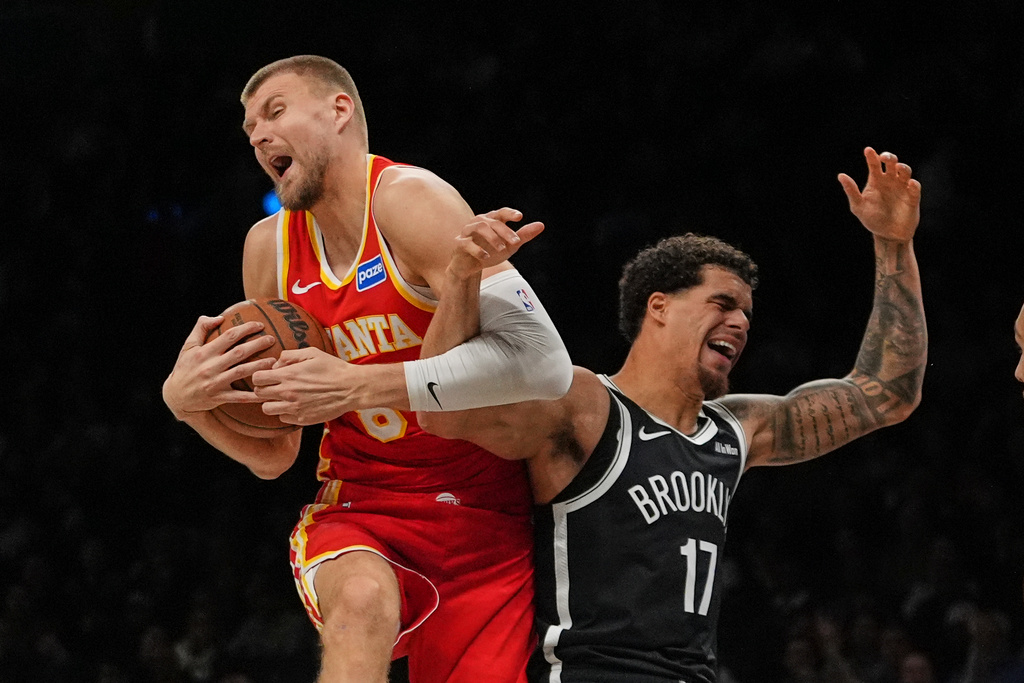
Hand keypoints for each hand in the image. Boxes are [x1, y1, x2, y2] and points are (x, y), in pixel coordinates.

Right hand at [162, 316, 276, 418]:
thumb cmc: (184, 368)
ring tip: (274, 362)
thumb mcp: (188, 346)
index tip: (260, 325)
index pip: (229, 336)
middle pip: (239, 353)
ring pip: (241, 373)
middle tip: (271, 340)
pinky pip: (239, 397)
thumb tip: (219, 317)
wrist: (175, 396)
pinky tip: (266, 391)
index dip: (246, 329)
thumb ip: (201, 328)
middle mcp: (210, 366)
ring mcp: (215, 382)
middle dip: (257, 345)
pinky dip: (253, 396)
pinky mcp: (218, 397)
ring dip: (259, 366)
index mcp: (204, 352)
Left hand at [251, 347, 361, 424]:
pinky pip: (283, 418)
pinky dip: (286, 412)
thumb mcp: (312, 353)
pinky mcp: (302, 419)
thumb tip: (276, 363)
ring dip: (272, 403)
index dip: (260, 376)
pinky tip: (295, 405)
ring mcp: (294, 408)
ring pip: (267, 409)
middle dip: (263, 389)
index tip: (267, 375)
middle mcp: (287, 392)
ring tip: (282, 398)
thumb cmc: (333, 368)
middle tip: (273, 387)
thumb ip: (290, 355)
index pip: (257, 378)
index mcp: (288, 375)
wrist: (351, 388)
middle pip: (258, 394)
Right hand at [447, 207, 543, 278]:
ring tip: (502, 249)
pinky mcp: (459, 243)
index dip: (509, 213)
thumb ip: (523, 235)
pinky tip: (486, 256)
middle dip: (505, 231)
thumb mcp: (510, 246)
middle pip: (493, 221)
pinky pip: (467, 243)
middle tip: (516, 242)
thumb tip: (541, 225)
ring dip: (493, 238)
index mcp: (491, 221)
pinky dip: (477, 249)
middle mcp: (478, 222)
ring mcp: (467, 232)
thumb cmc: (490, 253)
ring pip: (479, 226)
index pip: (501, 213)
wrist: (470, 267)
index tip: (519, 217)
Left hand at [838, 147, 921, 242]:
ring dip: (903, 168)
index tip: (868, 150)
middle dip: (889, 157)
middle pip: (892, 163)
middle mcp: (890, 180)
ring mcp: (902, 187)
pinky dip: (914, 185)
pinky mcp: (913, 197)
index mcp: (876, 181)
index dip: (872, 156)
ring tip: (897, 168)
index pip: (874, 164)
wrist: (887, 235)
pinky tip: (910, 183)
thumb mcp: (858, 206)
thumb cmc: (872, 219)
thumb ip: (851, 191)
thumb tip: (841, 175)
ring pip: (905, 172)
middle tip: (884, 158)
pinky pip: (915, 188)